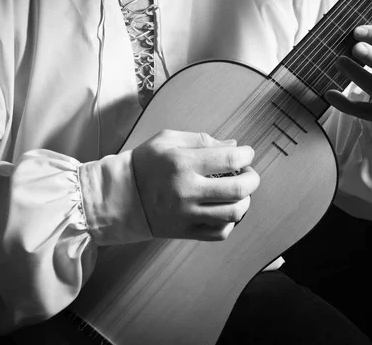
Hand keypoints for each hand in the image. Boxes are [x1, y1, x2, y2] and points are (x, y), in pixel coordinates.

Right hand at [131, 130, 259, 240]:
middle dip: (252, 179)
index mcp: (182, 163)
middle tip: (248, 174)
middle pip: (238, 188)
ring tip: (239, 193)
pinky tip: (224, 210)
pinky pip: (220, 232)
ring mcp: (187, 214)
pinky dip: (230, 221)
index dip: (247, 155)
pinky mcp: (185, 232)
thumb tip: (233, 146)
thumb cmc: (144, 164)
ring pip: (233, 213)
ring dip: (245, 201)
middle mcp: (187, 190)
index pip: (230, 158)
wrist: (119, 197)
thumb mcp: (168, 139)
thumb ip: (202, 139)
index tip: (246, 154)